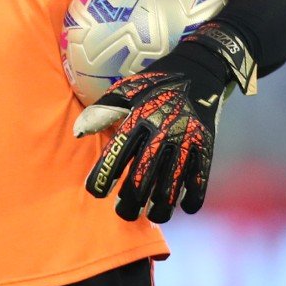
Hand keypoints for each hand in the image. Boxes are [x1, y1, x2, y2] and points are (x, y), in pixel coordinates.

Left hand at [74, 21, 253, 222]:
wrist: (200, 69)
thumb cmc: (156, 83)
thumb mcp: (127, 89)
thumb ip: (103, 111)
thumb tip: (79, 132)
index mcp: (139, 116)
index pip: (117, 153)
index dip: (104, 176)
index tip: (97, 193)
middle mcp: (162, 130)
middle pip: (142, 176)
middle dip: (130, 201)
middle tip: (123, 212)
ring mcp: (186, 139)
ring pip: (171, 183)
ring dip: (160, 207)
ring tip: (151, 217)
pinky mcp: (206, 144)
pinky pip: (200, 178)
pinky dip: (193, 197)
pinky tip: (184, 207)